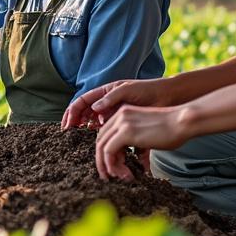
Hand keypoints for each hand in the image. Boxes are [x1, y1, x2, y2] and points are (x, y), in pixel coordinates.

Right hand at [62, 78, 177, 129]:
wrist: (168, 98)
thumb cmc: (148, 90)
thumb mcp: (128, 90)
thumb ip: (111, 97)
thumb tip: (94, 108)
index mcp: (105, 93)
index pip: (82, 102)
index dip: (72, 113)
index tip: (67, 125)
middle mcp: (107, 104)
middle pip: (85, 114)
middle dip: (76, 124)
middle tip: (69, 135)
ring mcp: (114, 114)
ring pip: (95, 125)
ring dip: (88, 132)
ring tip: (82, 140)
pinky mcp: (124, 125)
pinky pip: (109, 132)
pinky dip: (103, 139)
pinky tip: (102, 145)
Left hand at [95, 105, 192, 181]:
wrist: (182, 122)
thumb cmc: (172, 129)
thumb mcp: (147, 133)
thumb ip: (136, 141)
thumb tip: (133, 159)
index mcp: (124, 113)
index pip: (106, 134)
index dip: (107, 153)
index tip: (114, 166)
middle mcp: (120, 116)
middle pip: (101, 140)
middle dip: (103, 161)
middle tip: (109, 176)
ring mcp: (121, 123)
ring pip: (102, 147)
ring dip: (108, 166)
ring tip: (120, 177)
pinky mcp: (125, 132)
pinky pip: (109, 151)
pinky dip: (112, 165)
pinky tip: (125, 173)